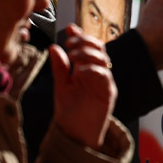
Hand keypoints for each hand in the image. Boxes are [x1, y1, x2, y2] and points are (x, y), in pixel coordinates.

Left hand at [50, 25, 115, 149]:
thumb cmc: (69, 111)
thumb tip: (54, 47)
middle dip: (85, 41)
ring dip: (88, 53)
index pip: (86, 47)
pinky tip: (80, 72)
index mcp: (85, 68)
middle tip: (71, 42)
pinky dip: (93, 70)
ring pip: (103, 58)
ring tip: (73, 55)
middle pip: (98, 48)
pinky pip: (105, 75)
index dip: (80, 36)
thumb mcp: (60, 85)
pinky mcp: (108, 92)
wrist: (74, 134)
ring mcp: (104, 81)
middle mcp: (96, 72)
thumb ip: (59, 67)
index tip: (70, 28)